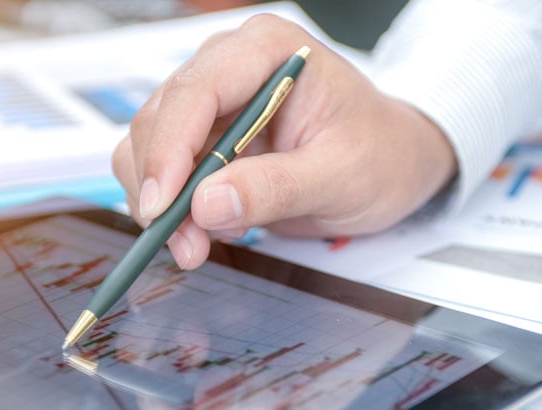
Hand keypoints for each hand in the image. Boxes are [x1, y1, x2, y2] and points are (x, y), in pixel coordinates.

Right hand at [113, 14, 457, 269]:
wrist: (391, 162)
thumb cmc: (379, 153)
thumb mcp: (340, 176)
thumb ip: (276, 189)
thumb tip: (206, 205)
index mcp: (268, 51)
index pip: (197, 90)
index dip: (169, 148)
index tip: (164, 207)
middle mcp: (230, 66)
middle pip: (161, 118)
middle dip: (163, 187)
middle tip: (185, 246)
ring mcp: (214, 101)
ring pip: (150, 146)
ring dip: (161, 203)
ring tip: (195, 246)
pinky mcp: (206, 137)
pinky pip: (164, 170)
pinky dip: (171, 207)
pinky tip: (204, 231)